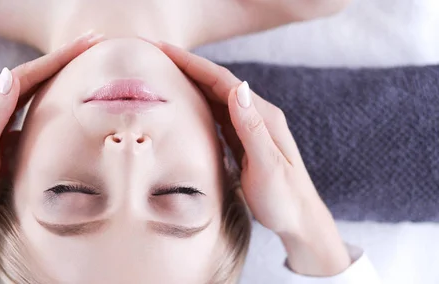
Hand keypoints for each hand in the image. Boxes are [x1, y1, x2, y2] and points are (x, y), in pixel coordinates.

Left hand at [0, 31, 103, 281]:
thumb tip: (11, 74)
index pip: (24, 74)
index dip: (57, 58)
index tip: (86, 43)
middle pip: (28, 75)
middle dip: (61, 59)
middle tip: (92, 43)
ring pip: (27, 88)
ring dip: (54, 74)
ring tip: (80, 61)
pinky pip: (23, 106)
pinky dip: (44, 95)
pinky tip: (58, 93)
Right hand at [152, 41, 350, 275]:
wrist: (300, 220)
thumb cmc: (284, 198)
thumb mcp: (268, 166)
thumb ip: (251, 128)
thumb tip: (237, 88)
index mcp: (262, 116)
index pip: (223, 81)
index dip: (193, 63)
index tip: (166, 50)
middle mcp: (256, 116)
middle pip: (217, 83)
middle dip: (187, 66)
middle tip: (156, 55)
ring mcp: (250, 128)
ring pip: (215, 97)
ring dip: (191, 82)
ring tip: (164, 72)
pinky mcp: (244, 141)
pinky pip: (217, 115)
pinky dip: (198, 103)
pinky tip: (185, 103)